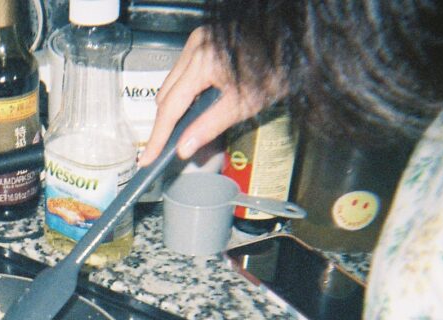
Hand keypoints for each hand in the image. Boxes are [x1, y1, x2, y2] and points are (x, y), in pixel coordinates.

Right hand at [137, 27, 270, 165]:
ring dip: (176, 106)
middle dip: (166, 122)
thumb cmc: (278, 65)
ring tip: (186, 127)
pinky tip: (196, 105)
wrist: (295, 42)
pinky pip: (182, 72)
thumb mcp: (245, 103)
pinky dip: (186, 91)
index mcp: (203, 60)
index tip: (148, 156)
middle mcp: (195, 46)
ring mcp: (197, 41)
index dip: (158, 135)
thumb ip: (210, 126)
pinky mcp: (202, 41)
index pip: (171, 107)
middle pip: (166, 94)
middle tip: (166, 148)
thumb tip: (184, 147)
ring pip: (172, 83)